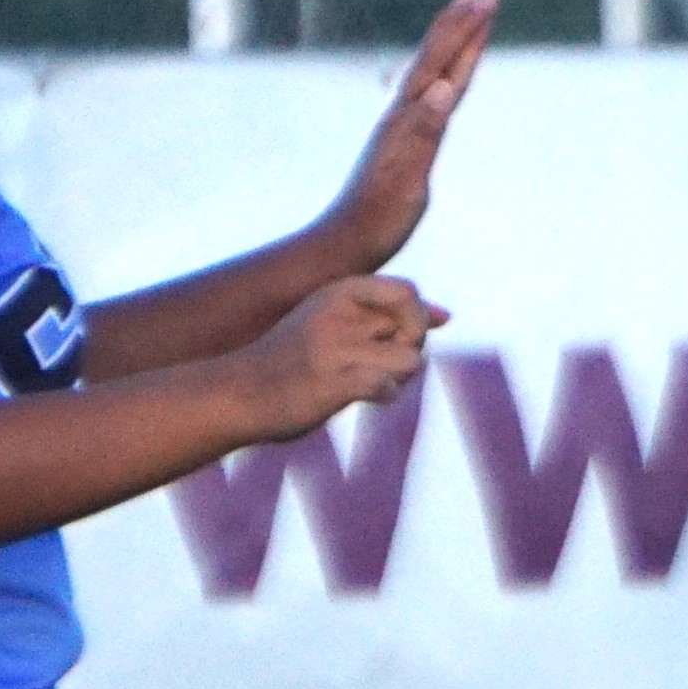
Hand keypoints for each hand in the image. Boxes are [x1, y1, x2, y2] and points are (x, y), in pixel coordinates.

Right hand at [235, 271, 444, 437]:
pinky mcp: (333, 382)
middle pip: (415, 327)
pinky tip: (367, 398)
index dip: (415, 318)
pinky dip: (386, 395)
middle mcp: (338, 314)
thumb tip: (447, 315)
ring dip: (401, 378)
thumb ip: (392, 315)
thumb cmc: (295, 361)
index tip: (396, 338)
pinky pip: (388, 384)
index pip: (407, 291)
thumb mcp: (339, 322)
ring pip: (412, 359)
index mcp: (337, 292)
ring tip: (373, 384)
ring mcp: (335, 348)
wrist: (240, 394)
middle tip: (384, 366)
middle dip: (410, 350)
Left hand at [319, 0, 496, 272]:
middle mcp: (404, 114)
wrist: (347, 241)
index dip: (465, 32)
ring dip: (452, 46)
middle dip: (461, 26)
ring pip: (433, 73)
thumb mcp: (408, 175)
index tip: (486, 0)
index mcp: (408, 117)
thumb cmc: (379, 215)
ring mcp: (403, 126)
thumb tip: (445, 88)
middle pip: (436, 59)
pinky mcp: (405, 142)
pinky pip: (431, 95)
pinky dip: (445, 76)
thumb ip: (425, 130)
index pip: (441, 63)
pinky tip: (446, 78)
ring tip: (467, 22)